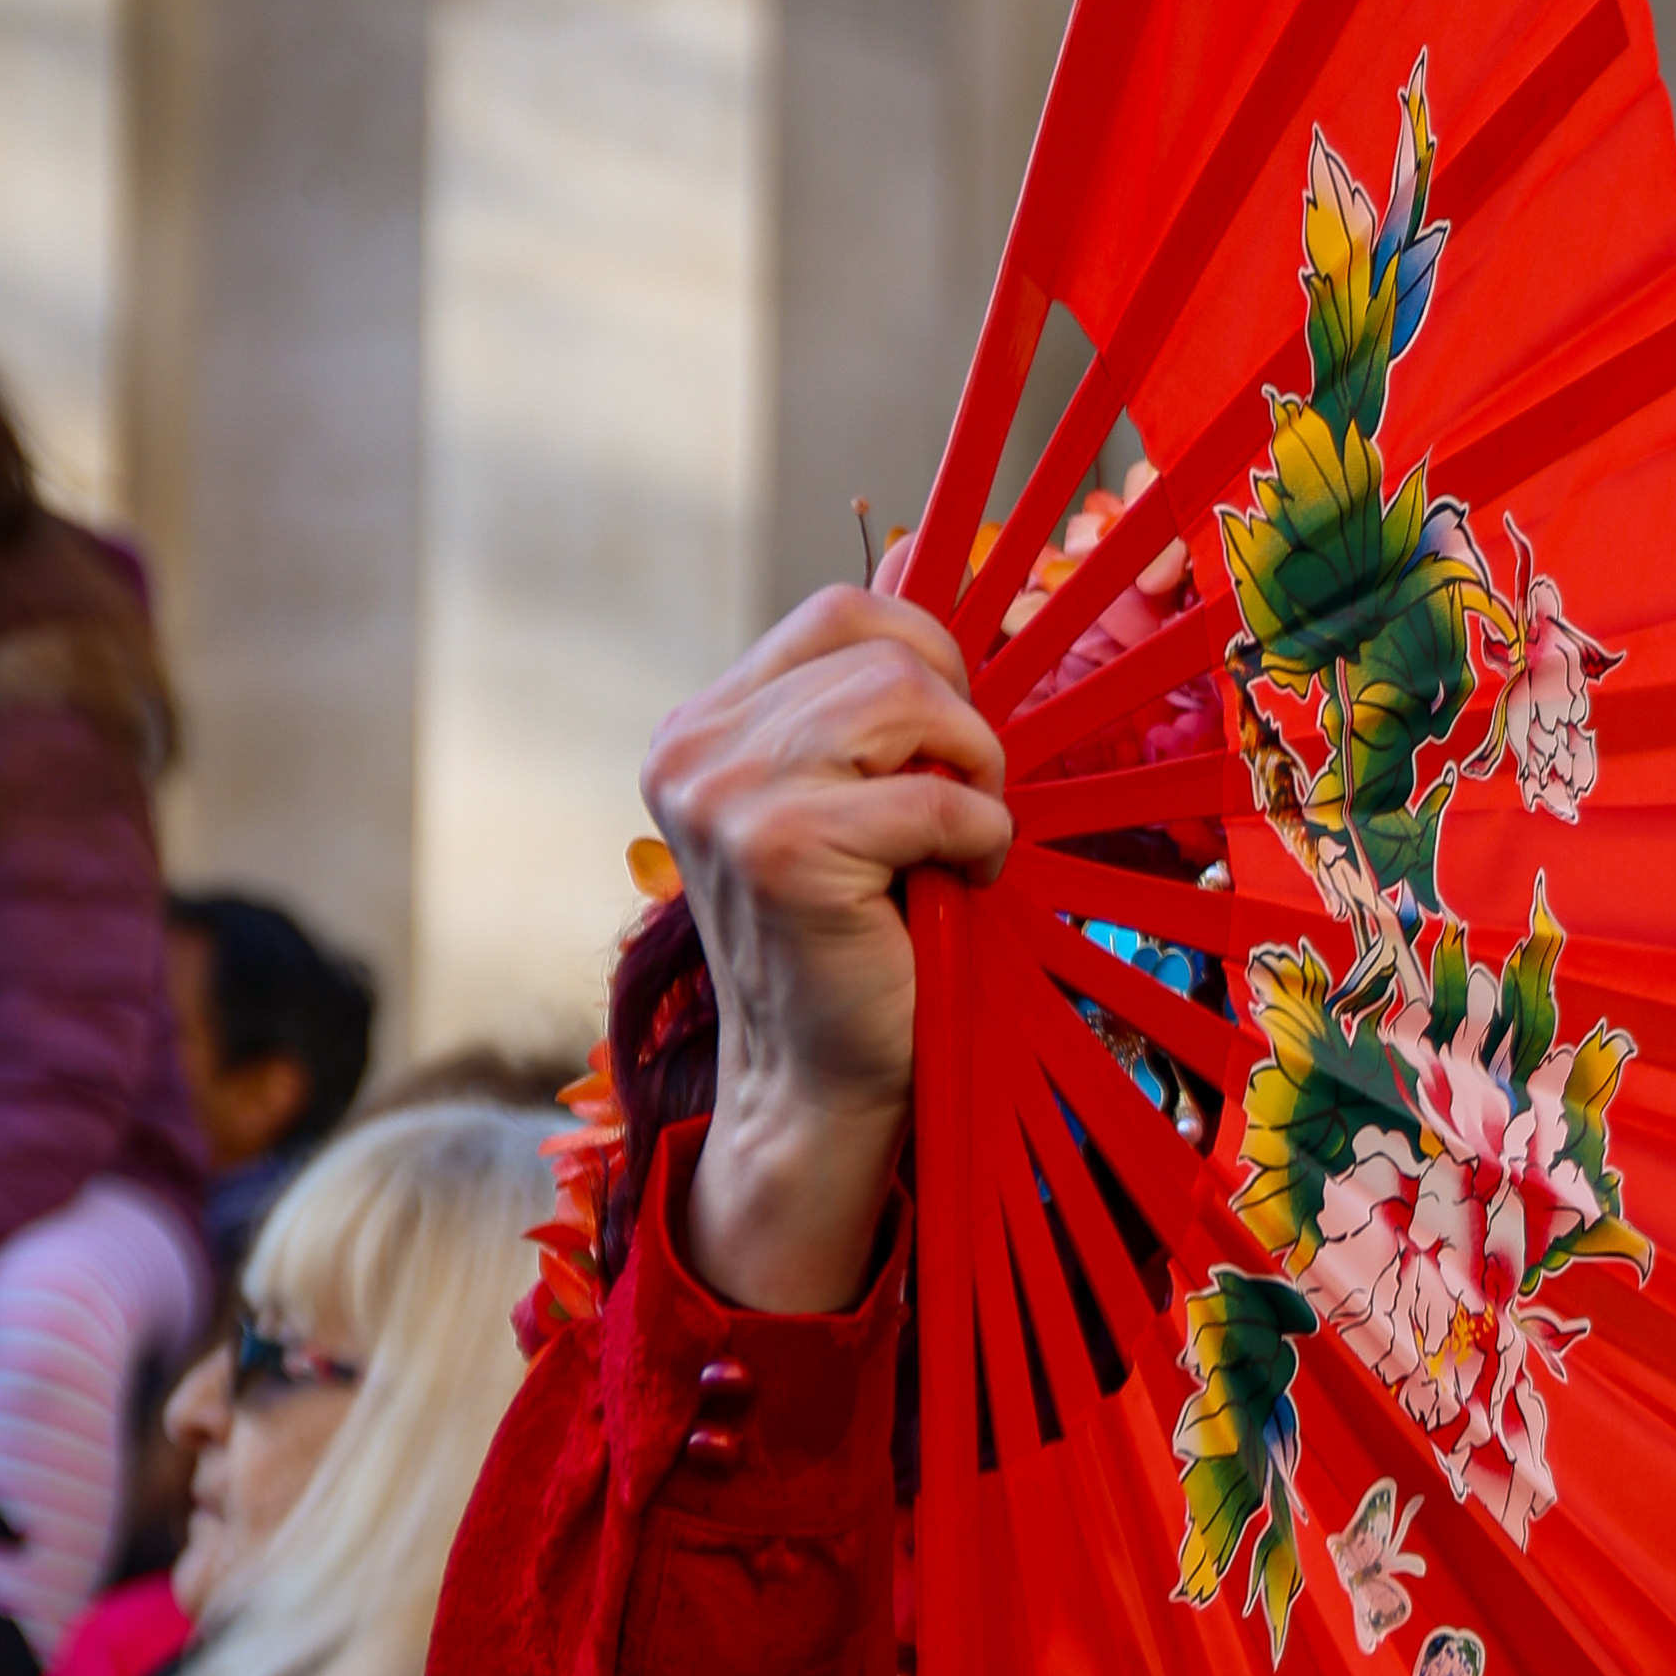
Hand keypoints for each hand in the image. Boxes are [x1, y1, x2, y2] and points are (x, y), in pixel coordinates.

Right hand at [648, 571, 1013, 1317]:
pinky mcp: (780, 849)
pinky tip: (963, 884)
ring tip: (963, 842)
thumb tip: (952, 591)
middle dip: (959, 720)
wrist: (819, 1084)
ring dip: (972, 772)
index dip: (928, 655)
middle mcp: (695, 751)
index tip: (950, 742)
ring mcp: (726, 796)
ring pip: (906, 698)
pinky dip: (980, 838)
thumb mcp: (847, 801)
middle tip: (964, 806)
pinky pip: (934, 796)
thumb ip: (866, 714)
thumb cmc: (857, 944)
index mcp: (700, 729)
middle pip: (881, 647)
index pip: (840, 611)